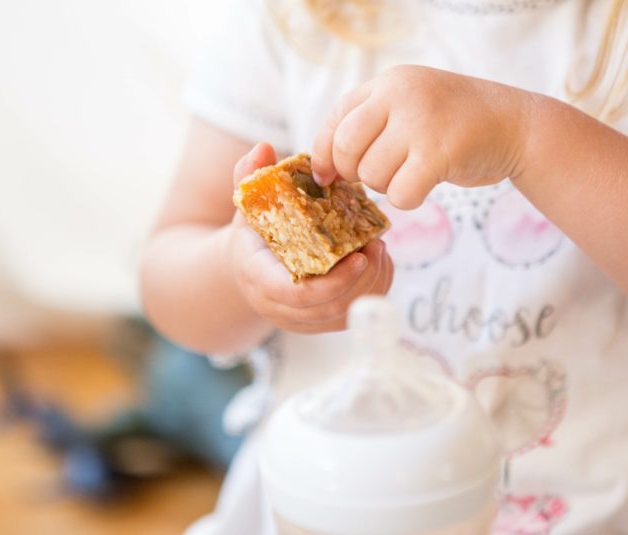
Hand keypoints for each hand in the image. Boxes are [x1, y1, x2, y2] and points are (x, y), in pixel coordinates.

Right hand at [228, 143, 393, 333]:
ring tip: (380, 249)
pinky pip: (354, 315)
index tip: (359, 257)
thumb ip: (250, 176)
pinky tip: (379, 263)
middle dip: (362, 278)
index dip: (334, 282)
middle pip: (331, 306)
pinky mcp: (321, 322)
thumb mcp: (247, 203)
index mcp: (260, 279)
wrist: (249, 267)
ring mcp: (302, 320)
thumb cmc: (253, 231)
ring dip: (371, 283)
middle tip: (378, 244)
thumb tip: (264, 148)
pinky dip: (372, 291)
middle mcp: (280, 308)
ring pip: (347, 314)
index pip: (299, 294)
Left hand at [312, 65, 532, 208]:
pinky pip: (400, 194)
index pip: (336, 119)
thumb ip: (372, 123)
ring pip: (372, 175)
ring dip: (387, 186)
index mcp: (389, 83)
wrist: (516, 125)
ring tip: (411, 174)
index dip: (324, 153)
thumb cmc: (457, 123)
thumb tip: (324, 167)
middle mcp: (400, 95)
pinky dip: (408, 199)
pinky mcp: (439, 153)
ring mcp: (420, 123)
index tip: (327, 176)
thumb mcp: (412, 104)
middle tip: (378, 176)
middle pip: (345, 148)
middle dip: (354, 173)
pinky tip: (425, 186)